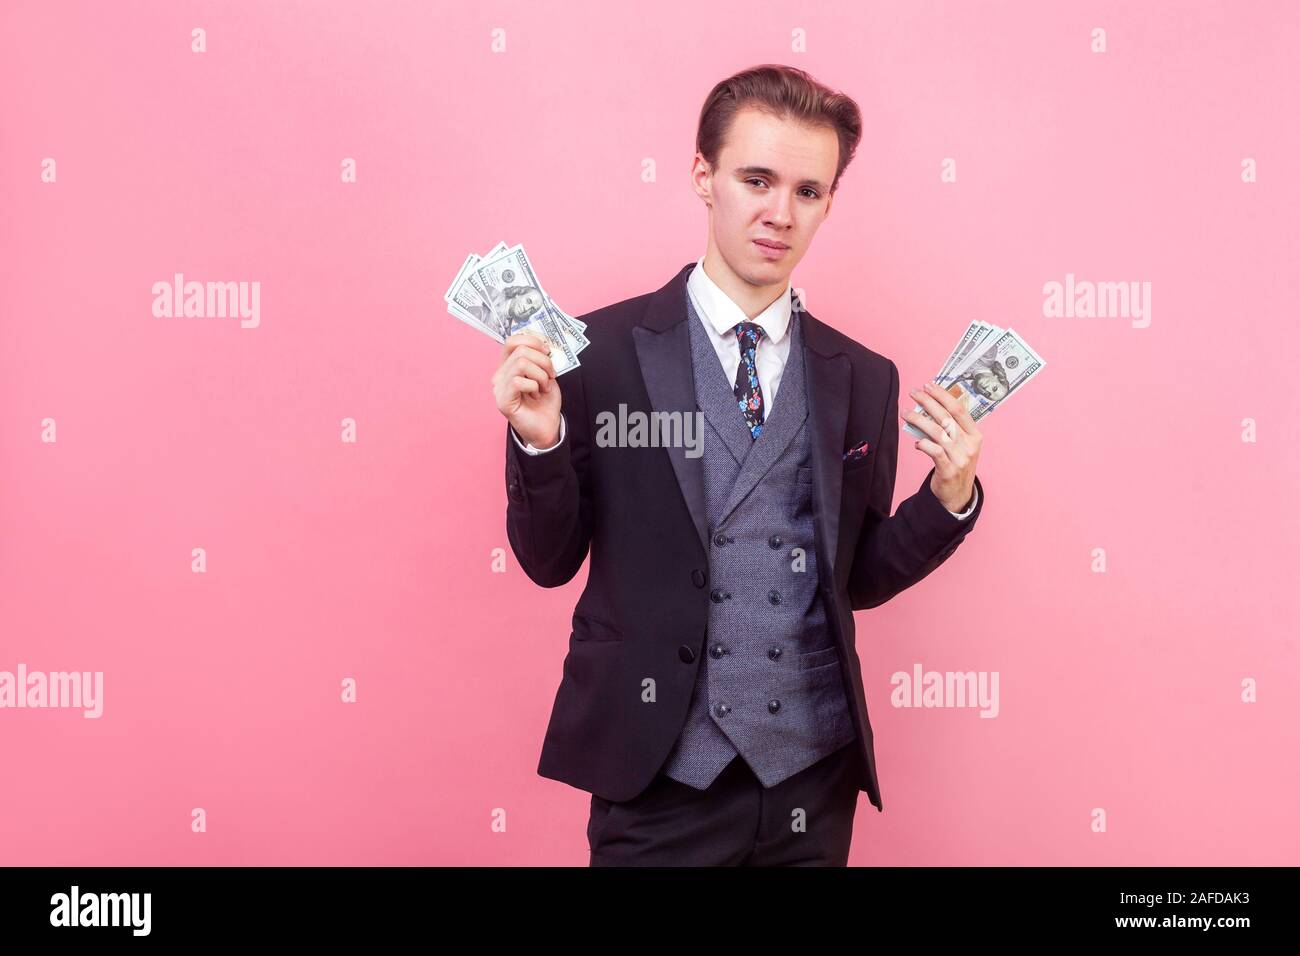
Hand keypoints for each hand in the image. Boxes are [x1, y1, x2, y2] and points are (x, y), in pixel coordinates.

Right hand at [492, 330, 560, 447]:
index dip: (532, 341)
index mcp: (509, 366)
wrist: (547, 427)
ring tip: (544, 388)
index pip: (512, 341)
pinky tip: (536, 396)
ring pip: (521, 364)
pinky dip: (534, 387)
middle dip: (543, 361)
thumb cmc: (545, 402)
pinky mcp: (503, 400)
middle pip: (521, 351)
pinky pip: (518, 382)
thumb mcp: (546, 375)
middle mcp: (500, 375)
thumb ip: (541, 359)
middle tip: (551, 376)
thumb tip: (545, 346)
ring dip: (540, 375)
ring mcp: (499, 388)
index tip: (548, 352)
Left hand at [901, 381, 981, 511]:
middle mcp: (969, 445)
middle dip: (928, 402)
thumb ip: (950, 428)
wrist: (957, 495)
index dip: (943, 396)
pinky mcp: (949, 470)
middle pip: (946, 417)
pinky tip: (916, 443)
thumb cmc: (955, 464)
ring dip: (919, 420)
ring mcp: (960, 458)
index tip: (929, 385)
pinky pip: (934, 451)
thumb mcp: (960, 445)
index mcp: (975, 435)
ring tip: (905, 413)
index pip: (959, 409)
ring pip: (937, 433)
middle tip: (913, 393)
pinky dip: (923, 444)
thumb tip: (928, 407)